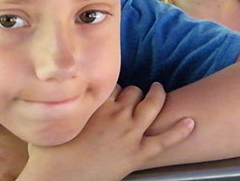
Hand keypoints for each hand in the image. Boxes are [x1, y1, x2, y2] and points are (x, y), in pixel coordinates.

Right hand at [19, 83, 194, 180]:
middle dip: (133, 92)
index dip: (112, 87)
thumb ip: (61, 105)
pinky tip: (191, 122)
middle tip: (131, 95)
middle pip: (132, 91)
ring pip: (151, 106)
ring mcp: (129, 134)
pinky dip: (179, 131)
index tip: (110, 92)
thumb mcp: (51, 122)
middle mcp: (115, 115)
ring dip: (157, 95)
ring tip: (158, 90)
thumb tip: (57, 93)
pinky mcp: (136, 155)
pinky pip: (164, 141)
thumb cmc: (48, 156)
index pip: (112, 83)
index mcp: (96, 105)